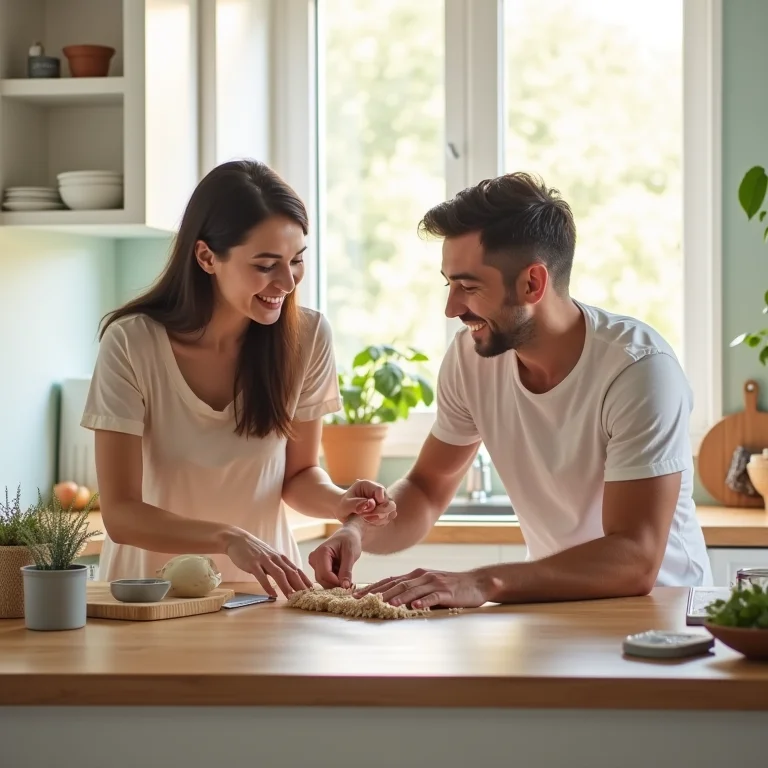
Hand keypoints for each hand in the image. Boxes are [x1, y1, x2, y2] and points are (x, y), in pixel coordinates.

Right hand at [225, 530, 312, 597]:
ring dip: (286, 586)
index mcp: (281, 558)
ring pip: (278, 574)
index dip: (305, 580)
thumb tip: (290, 581)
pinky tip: (272, 595)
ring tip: (292, 597)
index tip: (312, 590)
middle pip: (290, 572)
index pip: (296, 569)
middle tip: (307, 596)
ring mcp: (264, 560)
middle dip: (299, 585)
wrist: (238, 540)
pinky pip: (261, 576)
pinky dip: (268, 586)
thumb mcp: (271, 558)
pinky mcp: (253, 564)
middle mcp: (275, 558)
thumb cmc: (256, 551)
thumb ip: (279, 568)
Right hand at [307, 526, 362, 588]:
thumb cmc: (350, 540)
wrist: (348, 535)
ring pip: (322, 581)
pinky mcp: (317, 567)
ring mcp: (314, 563)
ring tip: (345, 575)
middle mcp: (314, 558)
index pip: (325, 574)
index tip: (348, 585)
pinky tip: (341, 574)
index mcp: (321, 552)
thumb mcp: (351, 554)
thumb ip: (346, 570)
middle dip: (335, 584)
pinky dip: (334, 580)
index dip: (336, 582)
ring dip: (335, 582)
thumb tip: (344, 586)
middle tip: (348, 583)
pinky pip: (324, 579)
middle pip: (322, 579)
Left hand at [337, 479, 396, 526]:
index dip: (378, 501)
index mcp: (368, 485)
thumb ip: (356, 504)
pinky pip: (388, 518)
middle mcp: (379, 492)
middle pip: (390, 502)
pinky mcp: (384, 511)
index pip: (380, 490)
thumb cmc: (344, 505)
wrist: (344, 511)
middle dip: (380, 512)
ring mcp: (383, 502)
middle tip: (366, 517)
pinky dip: (380, 522)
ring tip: (366, 519)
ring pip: (391, 511)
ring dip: (379, 518)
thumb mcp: (346, 504)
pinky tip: (370, 522)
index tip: (368, 509)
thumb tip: (370, 504)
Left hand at [354, 568, 500, 609]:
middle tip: (362, 601)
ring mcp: (434, 583)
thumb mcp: (428, 586)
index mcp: (416, 575)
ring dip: (397, 598)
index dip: (373, 587)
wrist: (476, 583)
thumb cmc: (451, 587)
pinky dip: (423, 602)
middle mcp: (422, 576)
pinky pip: (433, 597)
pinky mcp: (446, 592)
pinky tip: (415, 607)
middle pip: (397, 584)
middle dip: (378, 593)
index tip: (357, 595)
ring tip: (385, 604)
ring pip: (412, 590)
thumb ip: (413, 591)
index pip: (390, 581)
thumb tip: (391, 600)